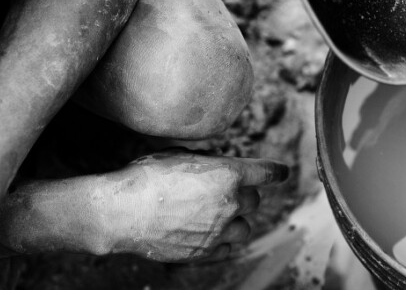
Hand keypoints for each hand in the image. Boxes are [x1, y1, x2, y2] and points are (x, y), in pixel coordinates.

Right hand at [95, 150, 288, 261]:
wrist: (124, 212)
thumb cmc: (147, 177)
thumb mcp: (179, 155)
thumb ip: (206, 161)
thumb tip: (215, 164)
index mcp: (227, 174)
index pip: (265, 173)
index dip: (276, 171)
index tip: (281, 172)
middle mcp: (229, 203)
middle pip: (254, 200)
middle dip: (243, 193)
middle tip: (225, 190)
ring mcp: (218, 230)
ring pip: (245, 227)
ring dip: (237, 219)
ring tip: (219, 214)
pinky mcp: (205, 251)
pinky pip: (229, 248)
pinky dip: (225, 240)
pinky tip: (212, 233)